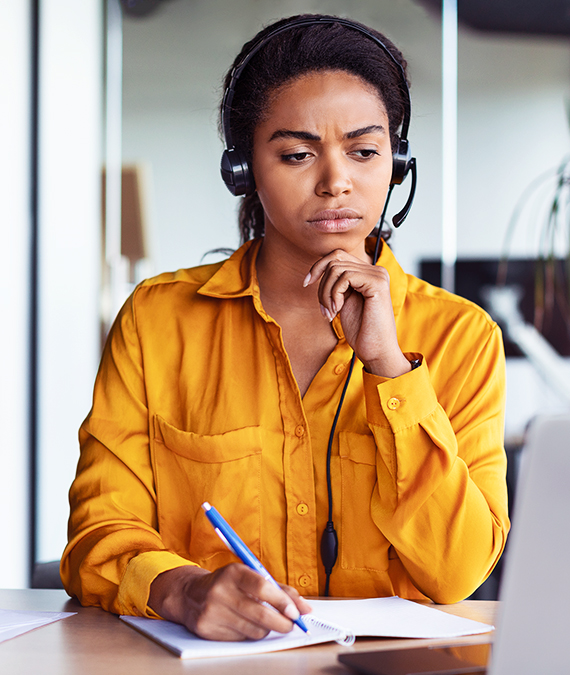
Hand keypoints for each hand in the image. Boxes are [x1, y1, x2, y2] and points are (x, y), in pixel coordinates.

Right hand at [148, 564, 311, 640]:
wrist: (190, 594)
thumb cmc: (228, 584)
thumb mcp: (250, 576)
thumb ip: (280, 590)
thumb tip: (305, 608)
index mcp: (233, 572)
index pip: (262, 587)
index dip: (282, 601)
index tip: (295, 612)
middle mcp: (220, 591)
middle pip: (260, 614)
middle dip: (282, 623)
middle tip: (291, 624)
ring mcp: (212, 612)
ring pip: (253, 631)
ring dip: (266, 629)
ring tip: (266, 622)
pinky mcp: (207, 630)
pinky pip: (240, 639)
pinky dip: (249, 634)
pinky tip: (246, 625)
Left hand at [303, 249, 410, 377]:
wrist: (375, 351)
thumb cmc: (360, 331)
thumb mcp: (343, 301)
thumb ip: (337, 284)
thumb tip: (318, 268)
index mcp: (368, 273)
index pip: (337, 255)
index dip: (318, 266)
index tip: (306, 283)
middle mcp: (376, 270)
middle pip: (334, 259)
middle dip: (321, 284)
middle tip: (324, 309)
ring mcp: (378, 275)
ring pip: (336, 268)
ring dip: (326, 293)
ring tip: (331, 312)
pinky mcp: (377, 283)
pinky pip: (345, 277)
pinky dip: (334, 295)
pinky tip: (338, 311)